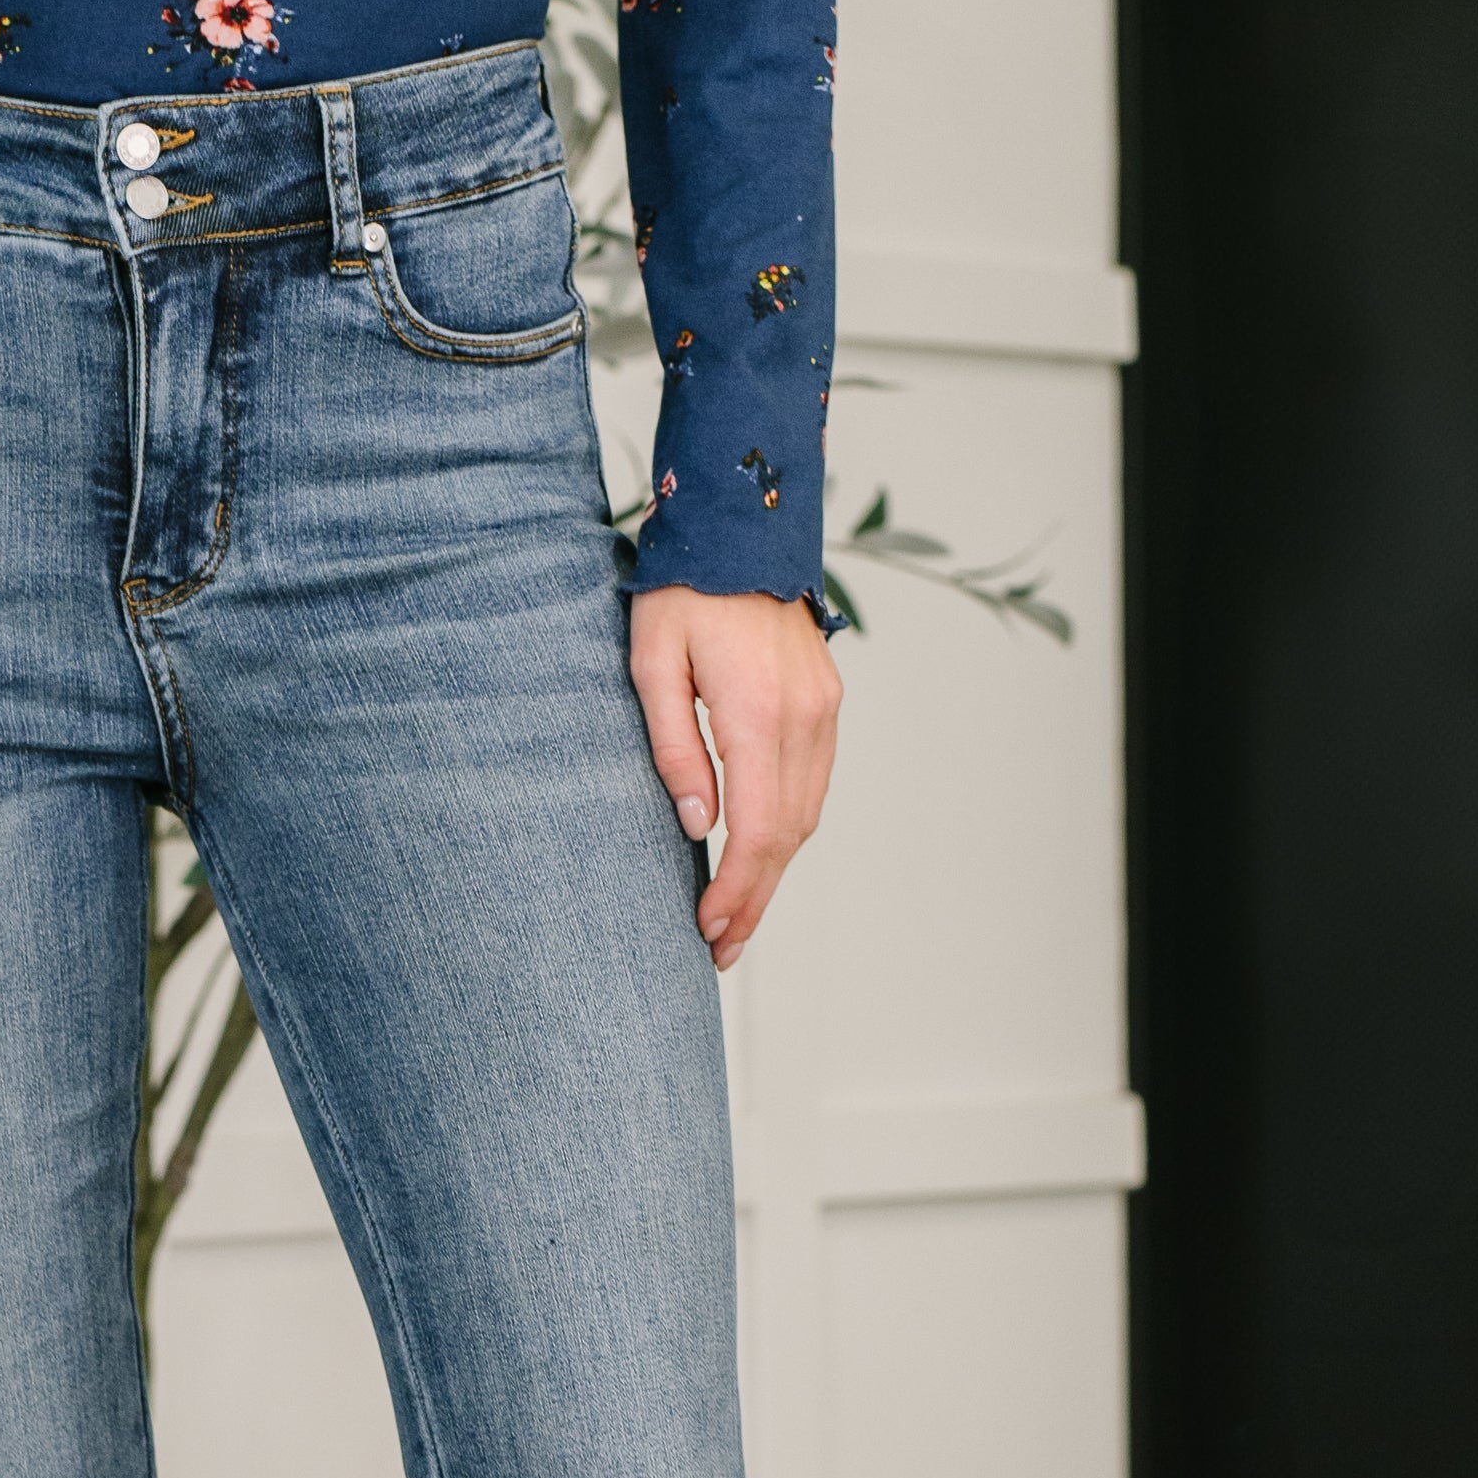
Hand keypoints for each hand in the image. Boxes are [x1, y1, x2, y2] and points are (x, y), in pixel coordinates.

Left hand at [629, 586, 841, 971]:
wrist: (742, 526)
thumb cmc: (682, 591)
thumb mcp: (651, 663)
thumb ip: (673, 748)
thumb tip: (696, 825)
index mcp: (758, 713)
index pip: (756, 830)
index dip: (734, 891)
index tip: (707, 930)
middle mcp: (804, 718)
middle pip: (787, 838)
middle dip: (754, 901)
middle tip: (721, 950)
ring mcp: (823, 710)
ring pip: (807, 817)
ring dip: (774, 874)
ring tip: (737, 918)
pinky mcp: (826, 703)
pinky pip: (814, 786)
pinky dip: (789, 832)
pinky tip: (760, 857)